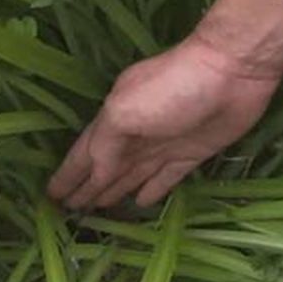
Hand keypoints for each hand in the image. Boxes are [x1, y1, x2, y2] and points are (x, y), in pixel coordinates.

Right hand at [46, 35, 279, 208]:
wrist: (232, 70)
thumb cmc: (172, 87)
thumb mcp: (125, 111)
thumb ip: (104, 144)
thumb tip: (93, 176)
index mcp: (114, 119)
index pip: (85, 154)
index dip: (68, 175)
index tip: (50, 197)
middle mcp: (136, 134)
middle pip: (105, 167)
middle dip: (86, 187)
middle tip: (67, 210)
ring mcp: (164, 144)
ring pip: (131, 174)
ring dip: (113, 191)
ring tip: (95, 211)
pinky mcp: (192, 153)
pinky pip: (166, 177)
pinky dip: (152, 190)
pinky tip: (141, 202)